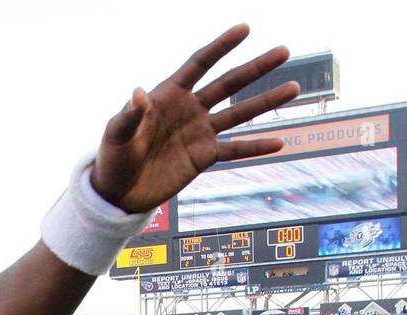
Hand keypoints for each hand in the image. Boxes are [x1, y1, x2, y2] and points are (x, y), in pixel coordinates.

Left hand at [89, 26, 299, 214]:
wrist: (117, 193)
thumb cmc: (113, 158)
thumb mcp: (116, 135)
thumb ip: (129, 115)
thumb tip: (138, 93)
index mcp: (168, 95)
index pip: (199, 64)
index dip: (220, 47)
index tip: (245, 29)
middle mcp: (189, 109)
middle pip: (228, 84)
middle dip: (256, 68)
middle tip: (283, 51)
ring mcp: (199, 133)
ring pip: (239, 114)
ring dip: (266, 102)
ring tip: (294, 88)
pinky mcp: (203, 158)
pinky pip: (234, 150)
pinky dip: (256, 147)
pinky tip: (279, 141)